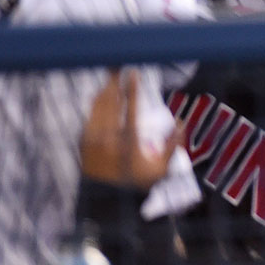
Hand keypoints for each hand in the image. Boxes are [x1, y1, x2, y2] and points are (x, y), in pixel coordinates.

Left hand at [80, 70, 181, 190]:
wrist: (105, 200)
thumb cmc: (136, 183)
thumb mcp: (160, 170)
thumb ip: (172, 146)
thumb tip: (180, 123)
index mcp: (128, 141)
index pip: (131, 108)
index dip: (132, 88)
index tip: (134, 72)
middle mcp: (108, 137)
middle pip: (111, 100)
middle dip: (115, 80)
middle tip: (119, 64)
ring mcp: (93, 138)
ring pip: (98, 105)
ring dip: (106, 88)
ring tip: (113, 74)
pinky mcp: (83, 140)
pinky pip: (91, 114)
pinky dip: (98, 101)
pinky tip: (103, 94)